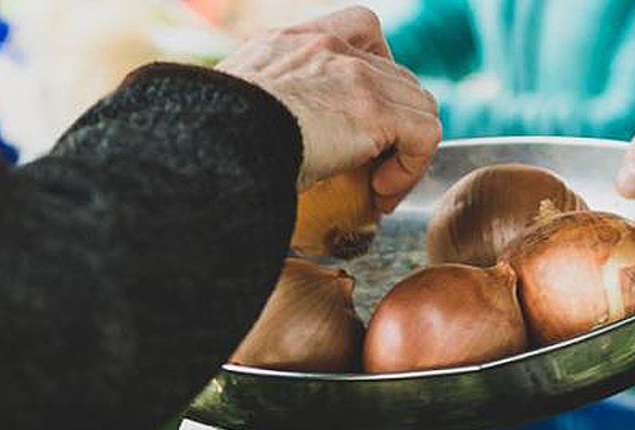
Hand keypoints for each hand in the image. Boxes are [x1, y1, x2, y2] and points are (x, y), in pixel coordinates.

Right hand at [218, 6, 441, 212]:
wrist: (214, 144)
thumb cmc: (210, 142)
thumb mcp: (232, 107)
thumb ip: (260, 108)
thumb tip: (258, 147)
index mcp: (289, 41)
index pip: (360, 30)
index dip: (376, 72)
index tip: (363, 119)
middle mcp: (326, 45)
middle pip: (397, 75)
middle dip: (394, 125)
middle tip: (373, 170)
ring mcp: (354, 73)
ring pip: (418, 105)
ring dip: (405, 152)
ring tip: (378, 188)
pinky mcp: (374, 110)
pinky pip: (424, 135)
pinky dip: (410, 169)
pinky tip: (380, 194)